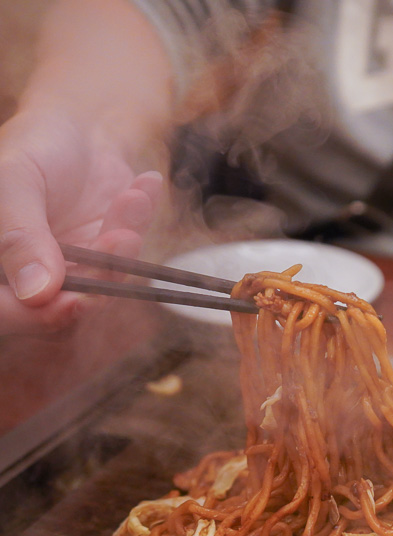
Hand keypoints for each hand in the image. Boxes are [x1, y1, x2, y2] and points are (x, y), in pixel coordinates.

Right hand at [0, 110, 162, 334]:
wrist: (75, 126)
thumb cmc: (34, 146)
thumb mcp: (16, 179)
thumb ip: (20, 236)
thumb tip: (37, 293)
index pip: (8, 311)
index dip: (39, 316)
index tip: (75, 302)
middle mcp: (29, 277)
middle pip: (63, 307)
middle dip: (99, 274)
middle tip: (123, 237)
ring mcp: (71, 271)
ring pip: (104, 285)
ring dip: (124, 244)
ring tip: (131, 199)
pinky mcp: (107, 259)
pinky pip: (131, 257)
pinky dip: (139, 222)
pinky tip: (143, 185)